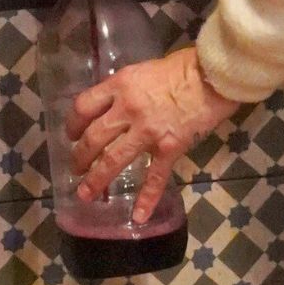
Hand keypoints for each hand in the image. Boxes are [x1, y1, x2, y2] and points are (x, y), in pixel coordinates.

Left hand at [67, 47, 240, 223]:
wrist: (212, 77)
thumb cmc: (181, 67)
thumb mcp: (142, 70)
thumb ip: (125, 89)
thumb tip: (112, 105)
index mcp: (120, 85)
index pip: (83, 106)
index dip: (72, 124)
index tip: (71, 135)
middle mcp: (128, 109)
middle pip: (93, 138)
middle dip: (80, 156)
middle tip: (75, 168)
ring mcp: (147, 132)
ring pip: (113, 160)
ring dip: (96, 180)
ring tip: (86, 194)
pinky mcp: (168, 148)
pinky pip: (154, 178)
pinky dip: (146, 199)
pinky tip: (138, 217)